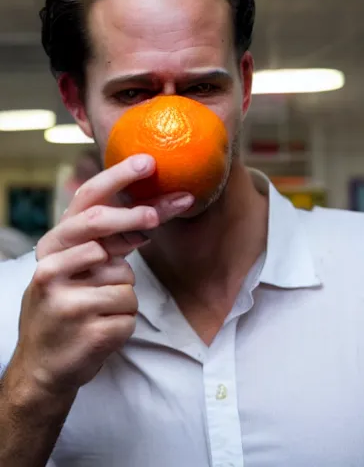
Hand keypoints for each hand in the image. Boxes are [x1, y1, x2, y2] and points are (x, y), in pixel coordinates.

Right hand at [6, 154, 192, 399]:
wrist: (44, 366)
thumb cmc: (69, 308)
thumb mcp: (78, 269)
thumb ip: (107, 241)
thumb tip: (150, 212)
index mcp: (54, 246)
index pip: (86, 199)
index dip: (119, 176)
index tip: (149, 162)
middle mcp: (51, 264)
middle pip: (98, 224)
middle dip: (132, 216)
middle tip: (155, 216)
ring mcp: (64, 296)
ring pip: (125, 279)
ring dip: (124, 295)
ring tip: (98, 311)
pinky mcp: (84, 326)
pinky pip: (129, 312)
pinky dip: (125, 320)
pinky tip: (100, 329)